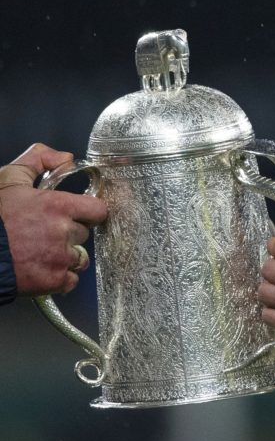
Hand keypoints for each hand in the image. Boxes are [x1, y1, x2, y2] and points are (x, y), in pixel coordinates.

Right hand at [0, 143, 107, 296]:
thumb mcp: (10, 179)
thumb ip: (39, 160)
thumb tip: (66, 158)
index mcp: (58, 207)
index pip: (98, 210)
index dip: (89, 212)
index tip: (78, 214)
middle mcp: (64, 233)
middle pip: (84, 234)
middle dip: (69, 234)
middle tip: (45, 233)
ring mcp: (61, 259)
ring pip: (79, 258)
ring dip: (66, 257)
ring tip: (41, 252)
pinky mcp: (54, 281)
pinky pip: (71, 280)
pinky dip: (59, 278)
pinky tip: (40, 268)